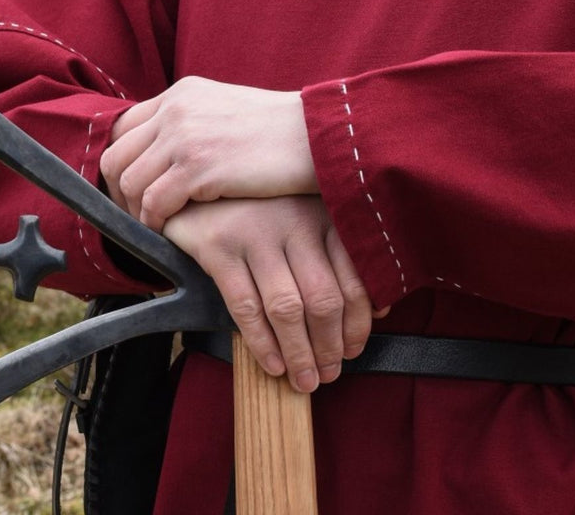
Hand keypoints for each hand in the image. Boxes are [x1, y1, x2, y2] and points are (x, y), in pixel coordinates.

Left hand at [100, 76, 317, 230]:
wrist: (320, 135)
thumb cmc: (282, 133)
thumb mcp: (228, 111)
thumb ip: (195, 124)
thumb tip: (170, 156)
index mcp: (181, 93)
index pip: (124, 129)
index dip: (122, 165)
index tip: (133, 192)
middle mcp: (176, 108)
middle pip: (117, 156)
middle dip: (119, 193)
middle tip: (137, 217)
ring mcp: (185, 135)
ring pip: (130, 182)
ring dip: (137, 212)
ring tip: (157, 227)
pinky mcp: (198, 166)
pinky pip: (153, 202)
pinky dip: (155, 222)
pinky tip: (171, 231)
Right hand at [162, 196, 387, 392]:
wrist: (196, 194)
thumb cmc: (259, 215)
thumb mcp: (304, 222)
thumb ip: (338, 257)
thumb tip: (378, 310)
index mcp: (321, 214)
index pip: (353, 278)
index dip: (358, 323)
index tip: (354, 349)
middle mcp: (293, 221)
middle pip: (323, 298)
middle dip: (330, 346)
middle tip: (329, 373)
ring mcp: (255, 233)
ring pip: (287, 308)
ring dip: (300, 354)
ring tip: (305, 379)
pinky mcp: (219, 247)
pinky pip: (246, 308)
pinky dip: (263, 344)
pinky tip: (273, 365)